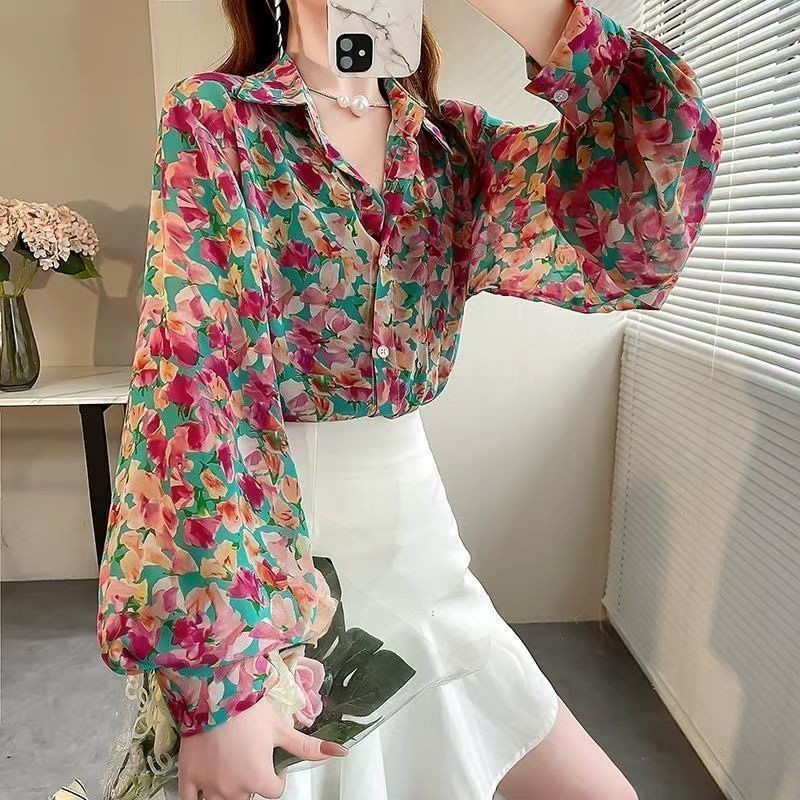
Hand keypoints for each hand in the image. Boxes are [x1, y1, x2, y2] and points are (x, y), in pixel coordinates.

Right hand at [177, 692, 347, 799]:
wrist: (215, 693)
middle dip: (251, 783)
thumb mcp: (282, 727)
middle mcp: (235, 789)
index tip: (274, 765)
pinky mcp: (189, 777)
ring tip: (231, 771)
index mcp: (259, 779)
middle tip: (250, 761)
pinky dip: (197, 798)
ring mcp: (210, 786)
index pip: (275, 791)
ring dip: (228, 792)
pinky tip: (205, 788)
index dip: (278, 778)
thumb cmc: (250, 710)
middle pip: (247, 797)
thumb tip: (339, 752)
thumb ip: (307, 747)